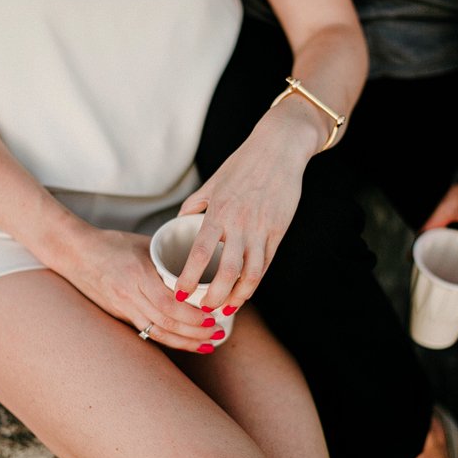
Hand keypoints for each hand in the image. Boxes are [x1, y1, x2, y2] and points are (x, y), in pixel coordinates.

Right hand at [55, 225, 222, 352]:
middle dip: (194, 333)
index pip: (168, 303)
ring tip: (208, 345)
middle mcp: (129, 295)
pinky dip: (168, 339)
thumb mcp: (143, 244)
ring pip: (156, 332)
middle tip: (217, 334)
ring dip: (184, 342)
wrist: (74, 253)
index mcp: (137, 274)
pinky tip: (185, 343)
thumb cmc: (111, 243)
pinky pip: (146, 331)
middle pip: (165, 322)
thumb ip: (168, 257)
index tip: (212, 318)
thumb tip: (200, 264)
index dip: (191, 316)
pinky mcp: (119, 314)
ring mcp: (123, 307)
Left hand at [174, 116, 310, 314]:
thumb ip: (194, 206)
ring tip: (227, 308)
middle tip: (205, 309)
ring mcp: (262, 229)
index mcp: (219, 211)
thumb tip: (178, 224)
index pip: (201, 252)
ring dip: (238, 297)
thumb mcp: (212, 183)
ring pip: (251, 274)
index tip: (180, 292)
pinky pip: (266, 263)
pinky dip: (255, 282)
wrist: (279, 149)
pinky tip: (245, 291)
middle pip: (227, 271)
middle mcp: (240, 224)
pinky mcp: (278, 231)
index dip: (190, 276)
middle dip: (215, 297)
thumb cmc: (242, 165)